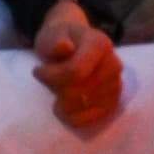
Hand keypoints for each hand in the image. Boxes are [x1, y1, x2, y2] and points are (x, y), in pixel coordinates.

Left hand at [35, 0, 122, 129]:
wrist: (73, 44)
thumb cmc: (59, 39)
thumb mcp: (50, 34)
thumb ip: (54, 41)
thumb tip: (64, 47)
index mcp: (99, 44)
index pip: (76, 71)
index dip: (51, 76)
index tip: (37, 70)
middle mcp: (113, 65)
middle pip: (79, 91)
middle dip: (55, 89)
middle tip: (45, 80)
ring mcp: (116, 85)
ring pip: (84, 106)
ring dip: (63, 102)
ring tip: (56, 89)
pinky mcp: (114, 102)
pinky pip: (92, 118)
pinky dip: (73, 117)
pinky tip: (63, 107)